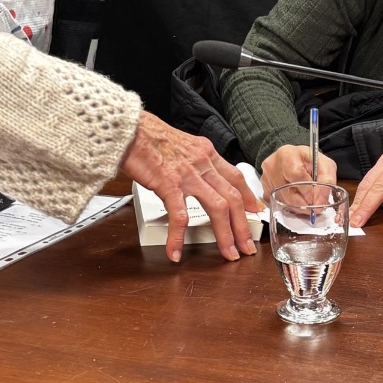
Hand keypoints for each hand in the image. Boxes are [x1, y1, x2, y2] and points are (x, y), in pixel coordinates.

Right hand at [120, 111, 263, 262]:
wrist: (128, 128)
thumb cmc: (147, 136)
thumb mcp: (181, 144)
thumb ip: (193, 160)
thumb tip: (197, 174)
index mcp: (206, 153)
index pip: (236, 177)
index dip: (248, 197)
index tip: (254, 211)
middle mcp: (202, 163)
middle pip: (233, 198)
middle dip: (243, 225)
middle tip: (246, 246)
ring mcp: (188, 175)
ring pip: (217, 208)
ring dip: (225, 235)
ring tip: (228, 253)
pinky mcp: (169, 185)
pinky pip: (180, 216)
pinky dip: (178, 237)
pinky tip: (175, 252)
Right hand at [259, 144, 337, 204]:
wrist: (296, 160)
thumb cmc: (310, 162)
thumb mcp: (325, 166)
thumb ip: (326, 182)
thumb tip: (319, 202)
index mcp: (287, 153)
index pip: (296, 175)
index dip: (308, 191)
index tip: (316, 200)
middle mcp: (272, 165)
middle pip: (287, 191)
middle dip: (303, 202)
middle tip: (313, 206)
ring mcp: (265, 178)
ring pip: (282, 200)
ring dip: (297, 206)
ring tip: (306, 201)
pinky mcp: (264, 189)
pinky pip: (277, 203)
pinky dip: (289, 206)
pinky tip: (296, 199)